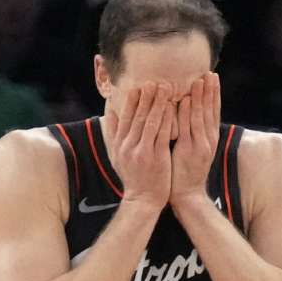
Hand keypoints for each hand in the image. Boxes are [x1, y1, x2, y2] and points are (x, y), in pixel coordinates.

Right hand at [106, 82, 173, 209]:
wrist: (143, 200)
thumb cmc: (133, 176)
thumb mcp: (117, 155)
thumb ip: (114, 134)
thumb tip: (109, 112)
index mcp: (119, 144)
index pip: (123, 118)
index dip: (131, 101)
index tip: (137, 85)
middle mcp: (127, 146)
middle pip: (136, 116)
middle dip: (145, 97)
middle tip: (152, 80)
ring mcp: (141, 151)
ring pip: (149, 122)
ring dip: (157, 102)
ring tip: (165, 87)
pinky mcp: (155, 157)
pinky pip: (161, 133)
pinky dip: (166, 118)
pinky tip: (172, 106)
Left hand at [170, 72, 220, 204]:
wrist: (187, 195)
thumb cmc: (186, 173)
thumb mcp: (194, 151)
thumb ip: (194, 134)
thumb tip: (191, 118)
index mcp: (209, 139)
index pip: (213, 112)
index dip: (214, 94)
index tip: (213, 78)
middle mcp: (208, 139)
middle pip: (210, 110)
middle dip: (210, 91)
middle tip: (209, 72)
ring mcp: (200, 144)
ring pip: (201, 116)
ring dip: (200, 97)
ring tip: (199, 80)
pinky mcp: (189, 150)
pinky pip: (188, 127)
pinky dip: (187, 113)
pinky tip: (185, 100)